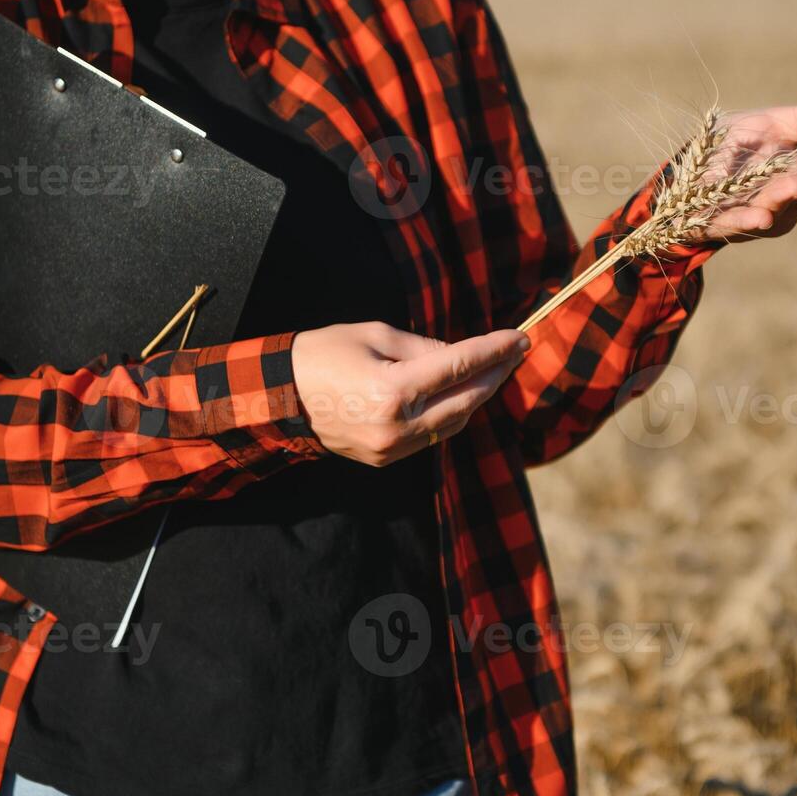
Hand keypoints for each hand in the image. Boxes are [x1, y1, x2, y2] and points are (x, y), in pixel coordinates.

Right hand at [291, 322, 529, 465]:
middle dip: (494, 375)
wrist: (277, 398)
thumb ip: (424, 347)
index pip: (459, 366)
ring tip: (493, 371)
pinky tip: (461, 395)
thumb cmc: (322, 355)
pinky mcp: (385, 460)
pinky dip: (451, 414)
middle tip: (514, 353)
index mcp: (392, 390)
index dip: (493, 351)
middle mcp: (397, 426)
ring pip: (453, 423)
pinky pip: (432, 437)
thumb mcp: (374, 335)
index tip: (519, 338)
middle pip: (465, 401)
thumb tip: (462, 355)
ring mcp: (391, 449)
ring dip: (476, 397)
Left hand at [704, 92, 796, 241]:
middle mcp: (781, 203)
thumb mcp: (779, 125)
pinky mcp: (719, 222)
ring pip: (772, 208)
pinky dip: (749, 220)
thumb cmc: (738, 148)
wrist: (684, 166)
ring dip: (784, 198)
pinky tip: (761, 217)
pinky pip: (736, 223)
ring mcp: (752, 216)